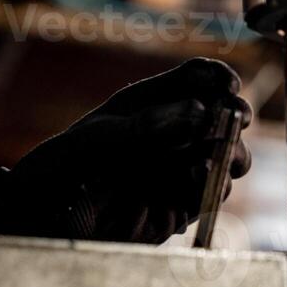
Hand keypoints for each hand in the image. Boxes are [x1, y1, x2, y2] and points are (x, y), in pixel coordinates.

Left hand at [0, 57, 252, 243]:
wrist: (52, 209)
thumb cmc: (69, 162)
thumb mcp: (103, 138)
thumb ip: (150, 128)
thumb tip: (200, 116)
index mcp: (158, 102)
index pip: (202, 77)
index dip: (220, 77)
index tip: (227, 84)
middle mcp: (177, 132)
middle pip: (227, 117)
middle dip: (234, 117)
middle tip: (233, 118)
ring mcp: (185, 166)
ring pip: (227, 158)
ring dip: (228, 154)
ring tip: (209, 153)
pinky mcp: (184, 202)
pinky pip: (209, 194)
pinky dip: (207, 185)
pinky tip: (194, 177)